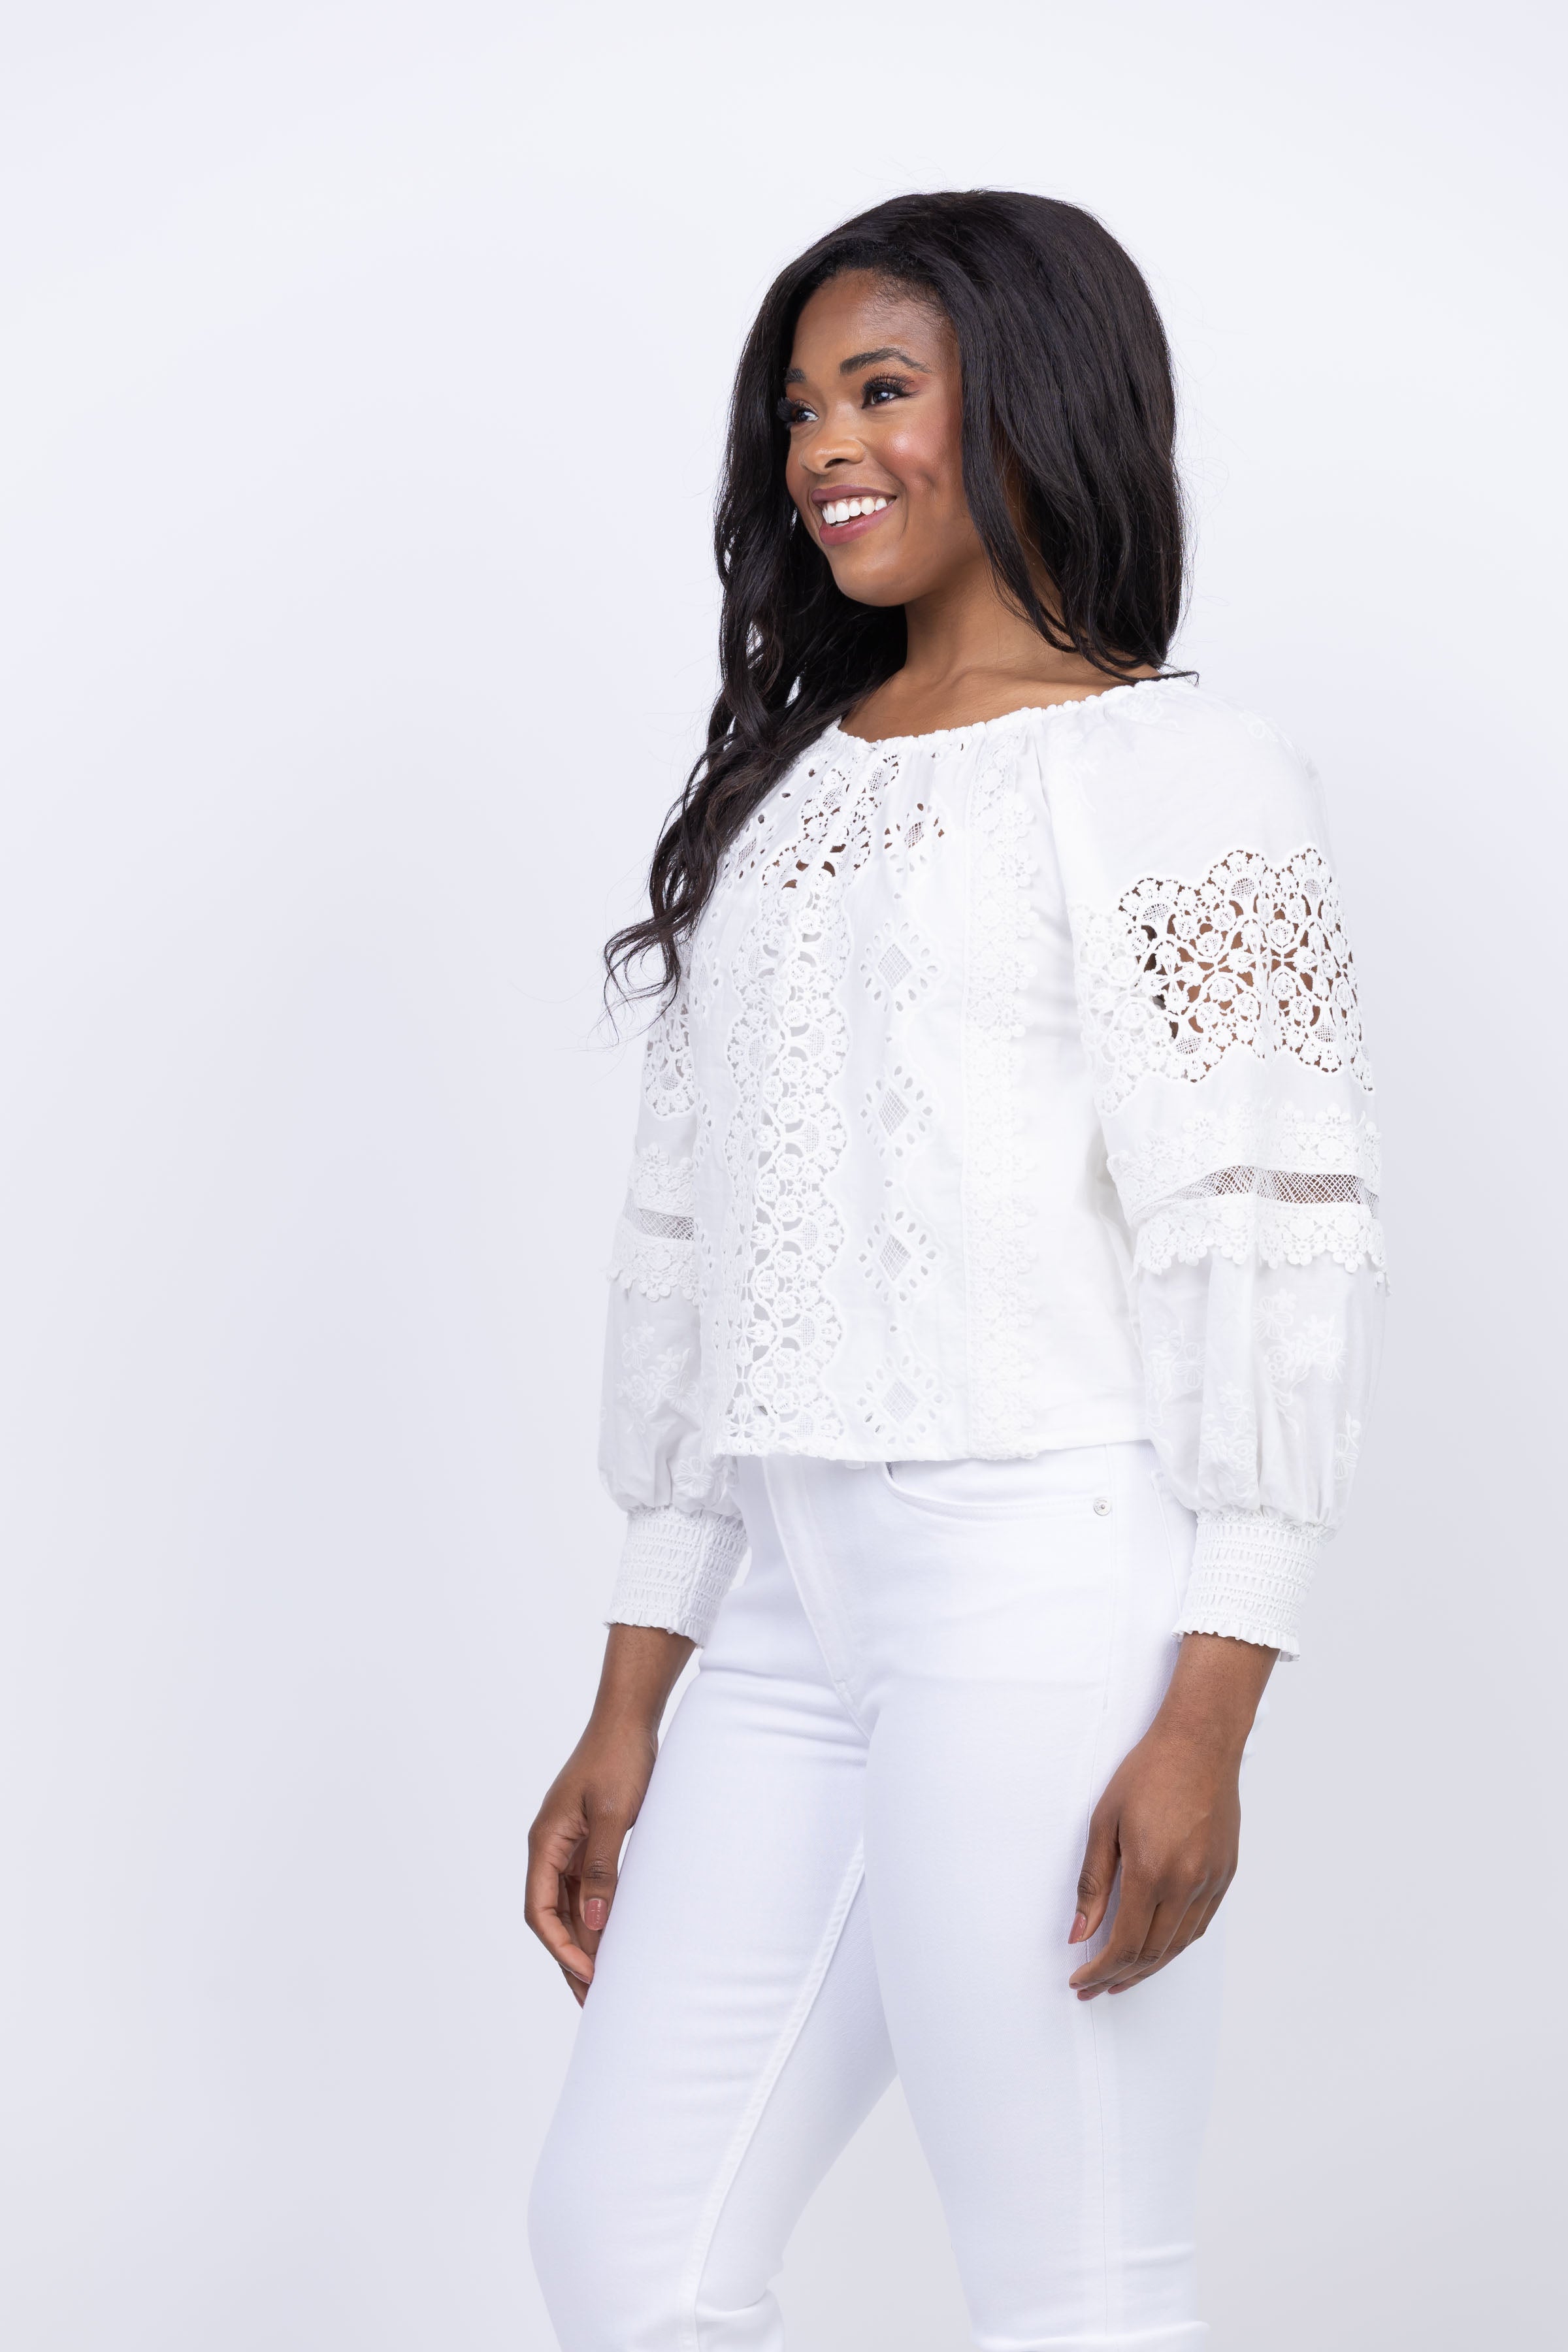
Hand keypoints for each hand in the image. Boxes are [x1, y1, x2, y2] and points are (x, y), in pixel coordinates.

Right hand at [525, 1624, 692, 2003]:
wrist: (629, 1716)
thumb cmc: (620, 1758)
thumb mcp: (614, 1813)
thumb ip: (603, 1868)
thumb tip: (595, 1924)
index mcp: (545, 1841)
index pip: (539, 1911)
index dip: (560, 1948)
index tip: (588, 1975)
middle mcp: (550, 1846)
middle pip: (551, 1916)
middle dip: (569, 1958)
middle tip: (593, 2000)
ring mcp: (568, 1842)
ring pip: (568, 1905)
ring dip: (583, 1942)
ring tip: (605, 1981)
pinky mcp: (588, 1838)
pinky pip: (585, 1887)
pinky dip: (596, 1916)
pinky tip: (614, 1937)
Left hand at [1068, 1633, 1274, 2000]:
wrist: (1200, 1743)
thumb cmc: (1148, 1773)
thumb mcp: (1104, 1822)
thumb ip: (1092, 1882)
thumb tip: (1079, 1932)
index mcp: (1152, 1871)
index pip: (1125, 1943)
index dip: (1100, 1969)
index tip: (1079, 1980)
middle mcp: (1187, 1884)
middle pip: (1153, 1953)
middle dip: (1120, 1977)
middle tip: (1093, 1988)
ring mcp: (1211, 1881)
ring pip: (1179, 1945)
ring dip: (1149, 1968)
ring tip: (1122, 1978)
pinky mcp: (1226, 1874)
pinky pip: (1200, 1925)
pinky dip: (1176, 1945)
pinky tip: (1157, 1949)